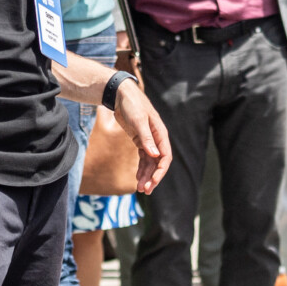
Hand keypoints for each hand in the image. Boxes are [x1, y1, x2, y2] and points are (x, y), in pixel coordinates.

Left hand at [108, 78, 171, 193]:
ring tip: (139, 189)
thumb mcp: (139, 121)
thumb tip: (155, 155)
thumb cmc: (132, 105)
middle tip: (145, 190)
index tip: (153, 183)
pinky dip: (141, 169)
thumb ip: (147, 138)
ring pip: (150, 163)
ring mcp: (148, 141)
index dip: (160, 171)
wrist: (120, 95)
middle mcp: (157, 139)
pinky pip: (143, 159)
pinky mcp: (140, 141)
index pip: (165, 157)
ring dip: (146, 176)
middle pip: (158, 163)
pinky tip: (137, 178)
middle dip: (153, 177)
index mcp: (160, 134)